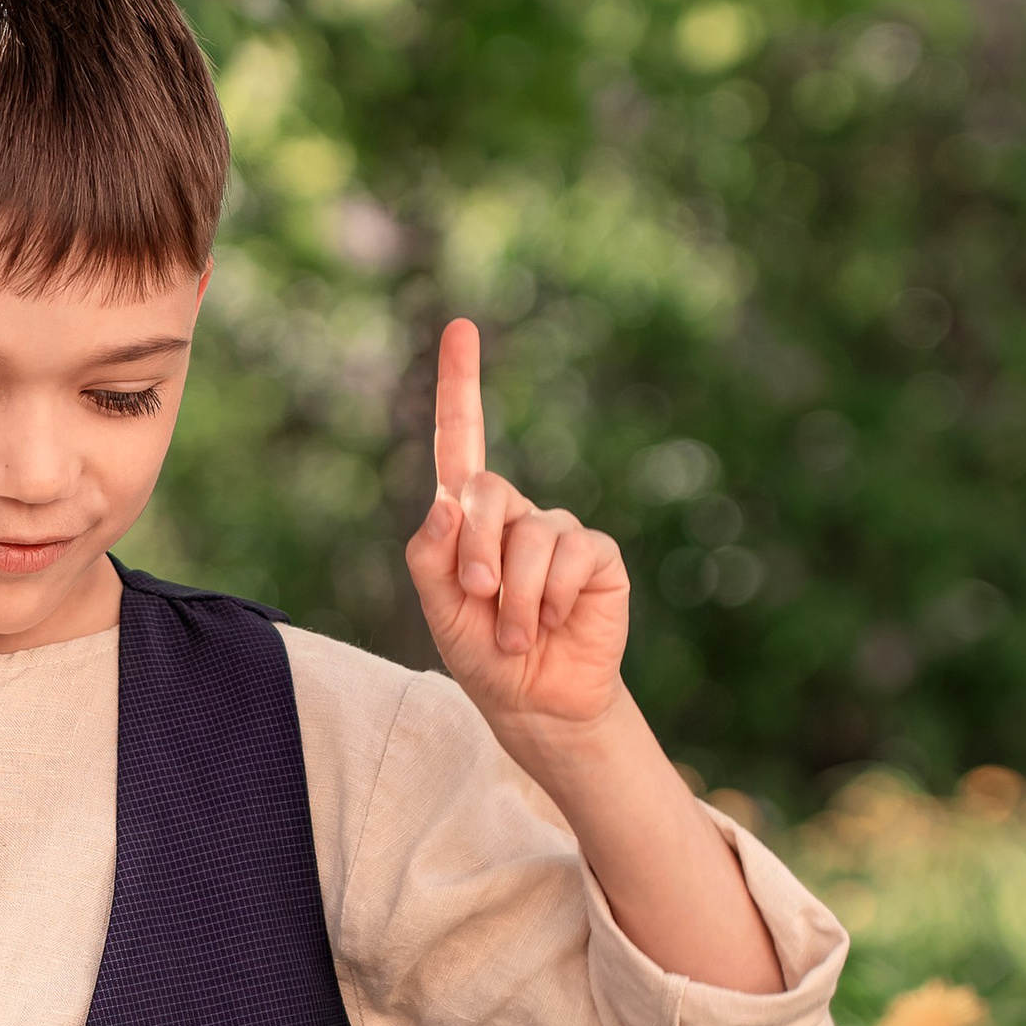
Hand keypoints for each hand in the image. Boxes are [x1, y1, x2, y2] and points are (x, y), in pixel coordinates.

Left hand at [406, 320, 631, 737]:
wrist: (535, 700)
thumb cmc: (481, 651)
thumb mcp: (437, 610)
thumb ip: (428, 558)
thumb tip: (443, 504)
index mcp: (468, 518)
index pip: (461, 441)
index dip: (460, 383)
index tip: (460, 326)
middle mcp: (515, 513)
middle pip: (485, 491)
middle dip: (473, 553)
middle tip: (478, 600)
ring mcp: (558, 531)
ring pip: (529, 538)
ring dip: (514, 597)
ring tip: (516, 632)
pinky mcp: (597, 555)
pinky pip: (570, 557)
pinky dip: (552, 598)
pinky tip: (556, 621)